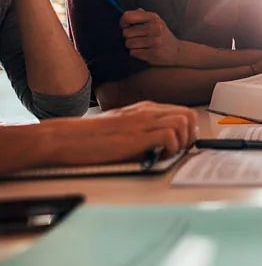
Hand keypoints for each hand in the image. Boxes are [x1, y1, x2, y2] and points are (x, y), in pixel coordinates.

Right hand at [46, 101, 198, 165]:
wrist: (68, 138)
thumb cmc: (92, 137)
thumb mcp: (123, 127)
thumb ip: (143, 129)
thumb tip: (162, 144)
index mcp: (146, 109)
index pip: (182, 112)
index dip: (187, 131)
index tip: (180, 146)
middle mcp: (148, 111)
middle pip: (189, 115)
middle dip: (189, 136)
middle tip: (176, 151)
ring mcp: (144, 121)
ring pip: (183, 123)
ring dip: (181, 142)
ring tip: (165, 154)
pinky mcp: (137, 136)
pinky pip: (170, 136)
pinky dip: (170, 149)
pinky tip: (156, 157)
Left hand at [121, 9, 180, 65]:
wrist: (176, 51)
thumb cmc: (161, 35)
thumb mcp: (155, 21)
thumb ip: (141, 15)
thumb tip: (126, 16)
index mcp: (154, 18)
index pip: (128, 16)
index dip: (123, 22)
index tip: (126, 26)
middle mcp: (155, 28)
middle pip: (126, 32)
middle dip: (128, 37)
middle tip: (137, 38)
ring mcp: (155, 41)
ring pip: (128, 44)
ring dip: (132, 46)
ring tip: (141, 45)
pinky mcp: (153, 54)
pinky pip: (133, 53)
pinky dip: (136, 53)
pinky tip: (144, 51)